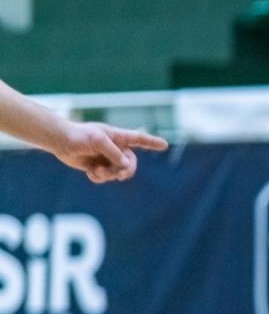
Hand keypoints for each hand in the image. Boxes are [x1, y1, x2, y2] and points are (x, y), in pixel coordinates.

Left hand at [50, 122, 167, 183]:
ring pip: (118, 172)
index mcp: (118, 137)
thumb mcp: (98, 141)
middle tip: (119, 175)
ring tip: (96, 171)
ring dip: (109, 174)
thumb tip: (126, 166)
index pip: (139, 140)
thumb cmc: (79, 136)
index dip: (152, 142)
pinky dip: (99, 178)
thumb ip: (114, 153)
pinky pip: (106, 178)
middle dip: (126, 170)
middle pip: (131, 163)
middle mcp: (115, 148)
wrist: (60, 141)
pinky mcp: (97, 167)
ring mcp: (107, 158)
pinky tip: (90, 173)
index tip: (165, 145)